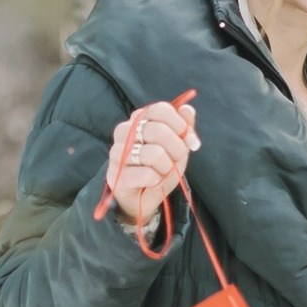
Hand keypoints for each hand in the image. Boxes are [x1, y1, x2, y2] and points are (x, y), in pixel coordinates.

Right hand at [100, 94, 198, 240]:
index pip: (160, 109)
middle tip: (175, 160)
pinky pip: (147, 174)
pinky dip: (157, 180)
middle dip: (177, 150)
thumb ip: (184, 127)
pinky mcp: (116, 174)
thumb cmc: (160, 167)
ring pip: (154, 154)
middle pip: (159, 131)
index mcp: (139, 119)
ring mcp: (117, 152)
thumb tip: (187, 109)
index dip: (181, 125)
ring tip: (162, 172)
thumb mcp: (177, 146)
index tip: (190, 141)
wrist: (143, 197)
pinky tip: (152, 182)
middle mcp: (124, 131)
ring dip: (167, 167)